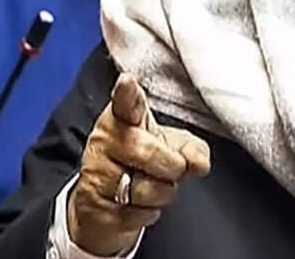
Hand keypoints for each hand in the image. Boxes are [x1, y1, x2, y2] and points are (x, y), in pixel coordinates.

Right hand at [67, 73, 210, 255]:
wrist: (104, 202)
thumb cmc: (141, 163)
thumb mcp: (172, 147)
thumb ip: (192, 149)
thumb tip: (199, 163)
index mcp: (123, 117)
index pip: (125, 103)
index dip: (127, 92)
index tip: (127, 82)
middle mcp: (105, 140)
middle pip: (148, 152)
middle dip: (171, 166)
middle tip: (171, 168)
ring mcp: (96, 172)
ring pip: (145, 188)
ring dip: (160, 194)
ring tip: (151, 185)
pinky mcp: (94, 205)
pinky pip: (138, 213)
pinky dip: (147, 213)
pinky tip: (138, 204)